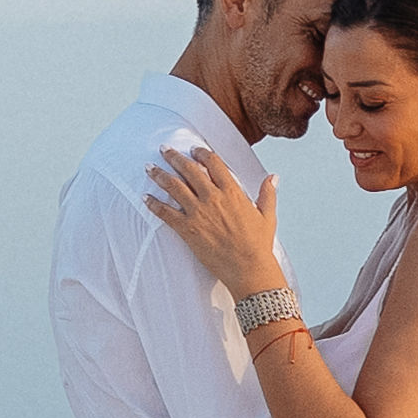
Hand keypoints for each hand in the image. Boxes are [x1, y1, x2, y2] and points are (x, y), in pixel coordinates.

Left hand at [143, 139, 285, 295]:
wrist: (248, 268)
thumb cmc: (259, 244)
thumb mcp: (267, 216)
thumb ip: (267, 193)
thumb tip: (273, 177)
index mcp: (232, 192)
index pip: (214, 163)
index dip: (202, 153)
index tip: (194, 149)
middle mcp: (213, 198)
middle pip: (189, 170)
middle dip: (174, 157)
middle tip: (164, 149)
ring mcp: (198, 213)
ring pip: (174, 187)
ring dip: (159, 175)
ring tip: (149, 168)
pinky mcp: (187, 229)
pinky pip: (166, 213)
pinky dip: (154, 204)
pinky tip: (145, 197)